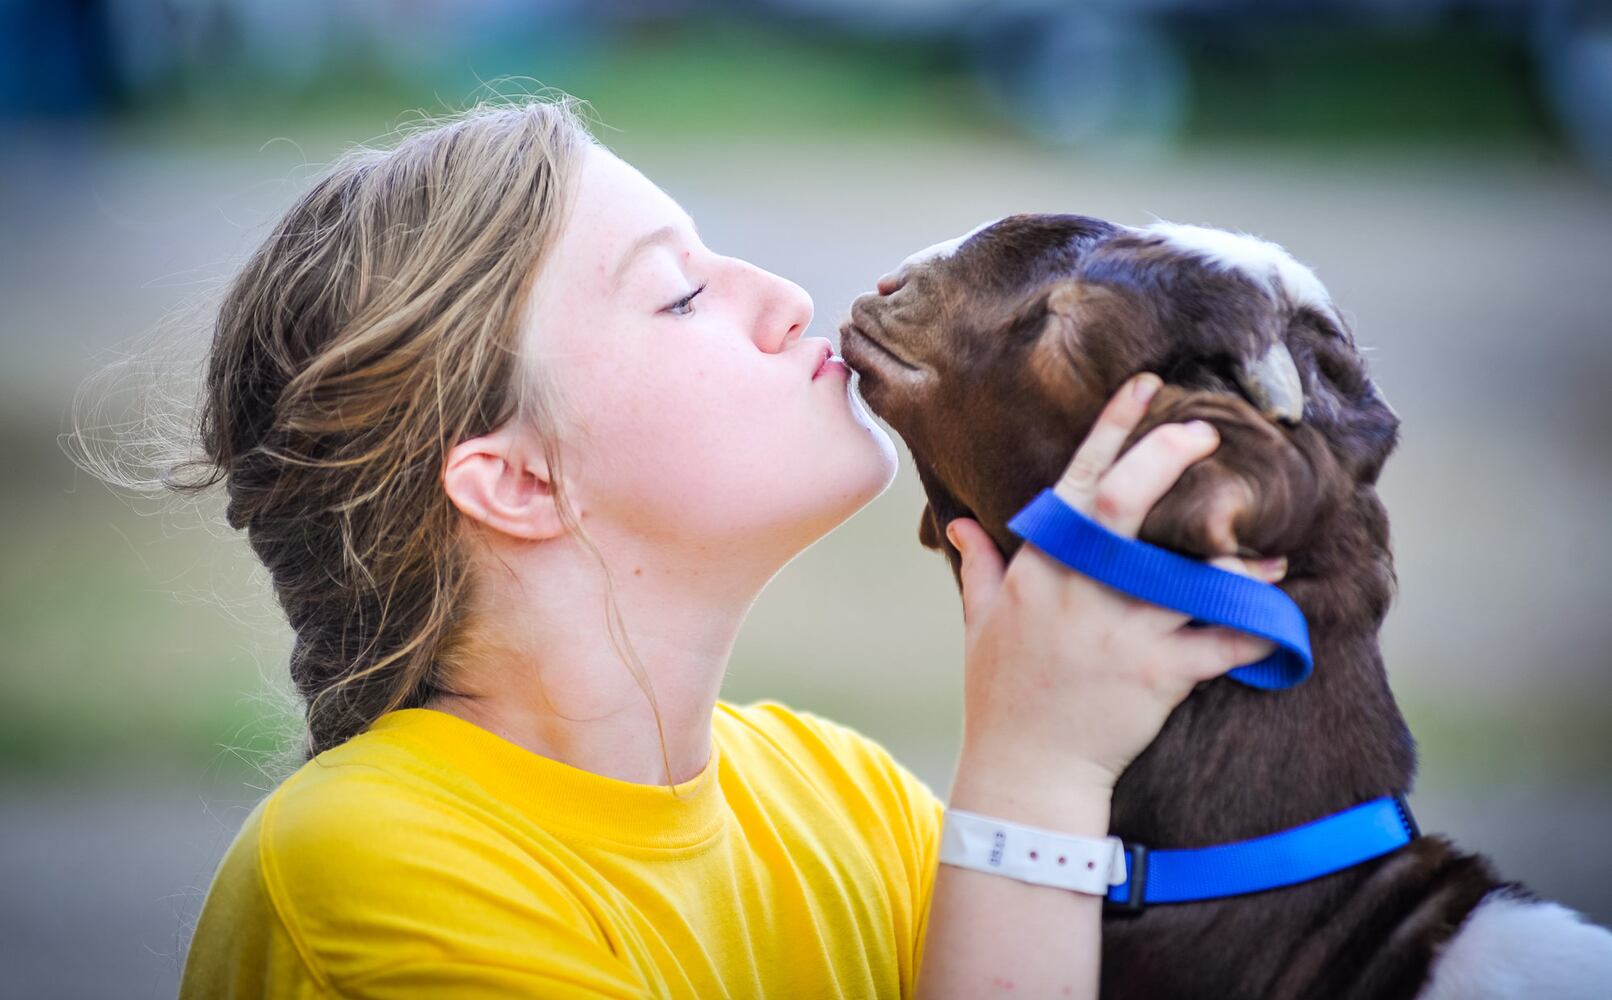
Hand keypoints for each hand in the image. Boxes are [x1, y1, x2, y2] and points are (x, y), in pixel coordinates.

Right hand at [946, 372, 1288, 799]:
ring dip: (1233, 558)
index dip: (1110, 430)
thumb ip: (980, 566)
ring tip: (1267, 546)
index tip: (1144, 387)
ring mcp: (1119, 631)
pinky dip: (1254, 627)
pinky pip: (1219, 642)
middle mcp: (1078, 590)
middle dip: (1166, 459)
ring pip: (1187, 574)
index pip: (1074, 484)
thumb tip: (959, 521)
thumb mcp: (979, 623)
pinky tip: (1277, 614)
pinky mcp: (1157, 676)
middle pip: (1123, 505)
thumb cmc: (1001, 694)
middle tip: (1206, 433)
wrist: (1026, 771)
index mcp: (1039, 570)